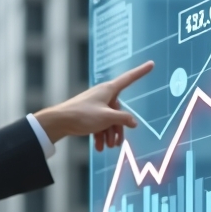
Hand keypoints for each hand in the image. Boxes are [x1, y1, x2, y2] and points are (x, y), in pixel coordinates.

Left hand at [34, 61, 153, 151]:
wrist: (59, 122)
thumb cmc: (83, 115)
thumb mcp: (107, 118)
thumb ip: (123, 119)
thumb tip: (134, 122)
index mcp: (109, 90)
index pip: (129, 79)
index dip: (141, 72)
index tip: (151, 64)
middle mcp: (103, 95)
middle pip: (118, 111)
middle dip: (118, 128)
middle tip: (116, 144)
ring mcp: (95, 104)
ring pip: (109, 119)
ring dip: (109, 134)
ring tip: (107, 147)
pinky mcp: (88, 113)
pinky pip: (99, 123)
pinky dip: (100, 134)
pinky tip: (98, 147)